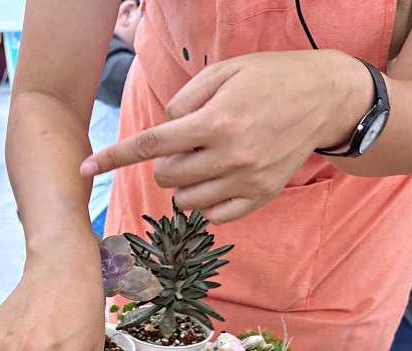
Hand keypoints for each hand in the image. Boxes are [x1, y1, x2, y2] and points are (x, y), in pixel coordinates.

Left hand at [79, 50, 372, 222]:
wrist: (326, 97)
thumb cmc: (270, 78)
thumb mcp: (223, 72)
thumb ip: (183, 101)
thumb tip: (162, 131)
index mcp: (216, 122)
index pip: (150, 145)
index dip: (114, 157)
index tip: (86, 166)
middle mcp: (230, 156)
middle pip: (166, 176)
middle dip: (166, 161)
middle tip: (188, 142)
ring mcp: (247, 180)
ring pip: (185, 200)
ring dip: (183, 183)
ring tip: (204, 160)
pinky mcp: (261, 196)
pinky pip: (215, 216)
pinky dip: (206, 202)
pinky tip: (217, 180)